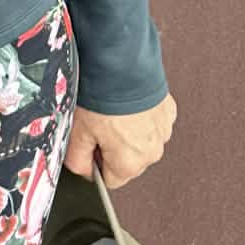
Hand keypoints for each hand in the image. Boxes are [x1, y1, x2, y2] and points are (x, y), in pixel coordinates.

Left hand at [61, 89, 176, 188]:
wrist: (123, 64)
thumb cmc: (103, 96)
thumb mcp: (78, 132)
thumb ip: (77, 159)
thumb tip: (81, 169)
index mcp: (130, 164)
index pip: (109, 181)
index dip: (95, 164)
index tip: (90, 146)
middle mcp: (151, 153)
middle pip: (126, 163)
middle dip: (112, 148)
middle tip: (99, 124)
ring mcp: (163, 133)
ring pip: (140, 143)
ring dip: (128, 133)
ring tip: (113, 112)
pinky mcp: (168, 113)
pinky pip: (151, 124)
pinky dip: (140, 118)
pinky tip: (127, 105)